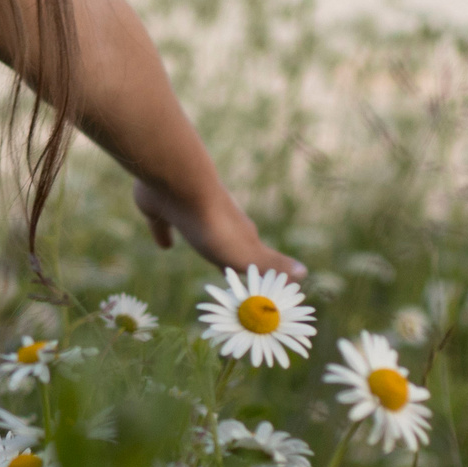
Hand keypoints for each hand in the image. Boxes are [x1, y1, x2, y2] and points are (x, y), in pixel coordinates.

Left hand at [132, 176, 306, 280]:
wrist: (178, 182)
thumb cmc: (214, 225)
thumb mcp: (245, 254)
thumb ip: (271, 266)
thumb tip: (306, 274)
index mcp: (238, 233)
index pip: (251, 255)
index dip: (254, 270)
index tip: (256, 284)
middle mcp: (216, 221)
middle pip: (226, 241)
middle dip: (228, 255)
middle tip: (227, 269)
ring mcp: (188, 211)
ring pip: (196, 229)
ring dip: (200, 240)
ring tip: (201, 251)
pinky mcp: (161, 207)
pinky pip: (164, 224)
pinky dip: (164, 234)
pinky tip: (164, 245)